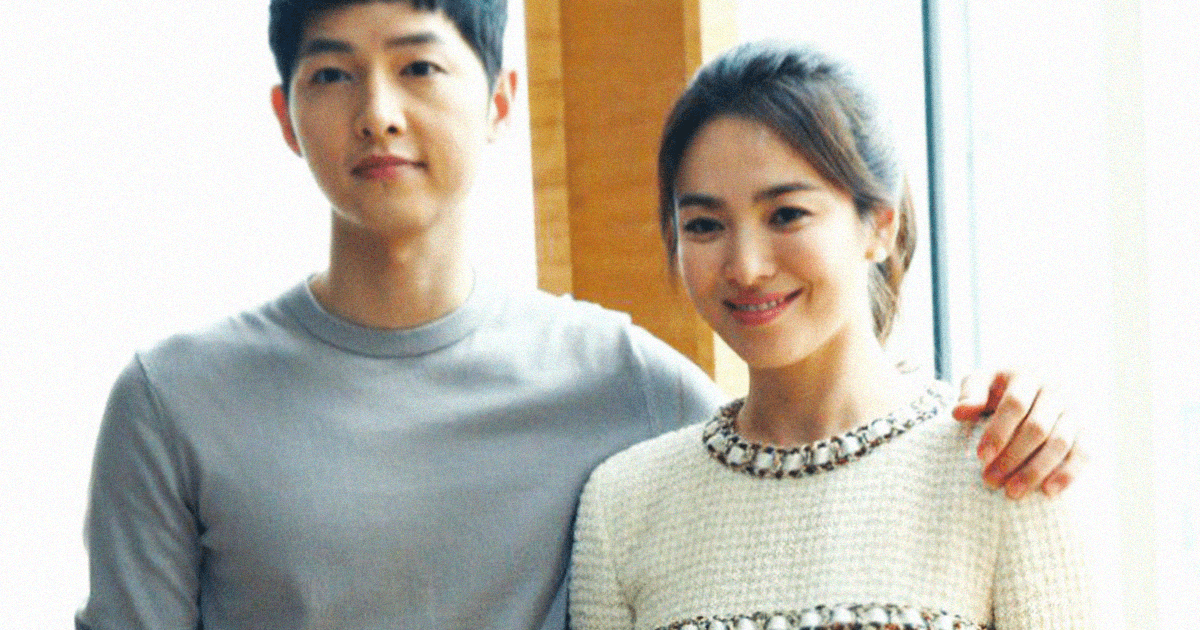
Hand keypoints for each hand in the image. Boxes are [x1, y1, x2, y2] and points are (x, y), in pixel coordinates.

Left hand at [953, 370, 1085, 498]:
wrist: (1035, 384)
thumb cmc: (1000, 388)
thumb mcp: (982, 382)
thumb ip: (970, 394)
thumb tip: (959, 412)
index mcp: (1027, 376)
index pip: (1014, 404)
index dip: (998, 431)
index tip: (981, 457)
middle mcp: (1055, 392)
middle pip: (1037, 428)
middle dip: (1012, 457)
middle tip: (989, 481)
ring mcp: (1073, 412)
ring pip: (1059, 443)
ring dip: (1036, 471)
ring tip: (1012, 492)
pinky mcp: (1086, 431)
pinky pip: (1083, 454)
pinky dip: (1067, 474)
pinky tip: (1048, 492)